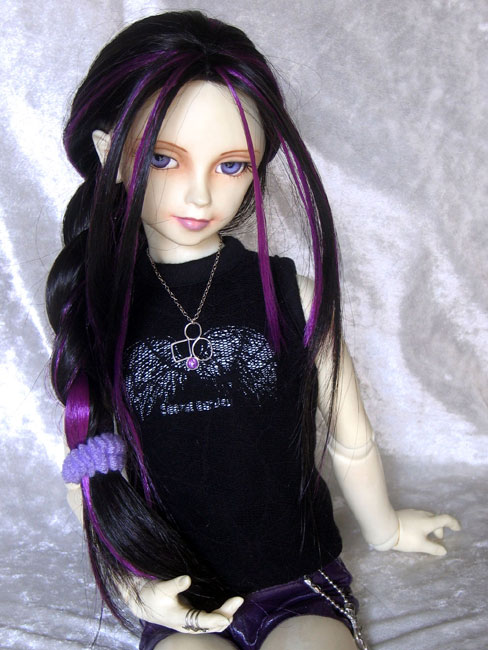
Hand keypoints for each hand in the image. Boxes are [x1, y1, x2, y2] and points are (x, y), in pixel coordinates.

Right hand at [128, 575, 243, 632]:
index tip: (227, 616)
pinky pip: (209, 619)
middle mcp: (188, 623)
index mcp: (180, 619)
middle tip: (238, 600)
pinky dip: (219, 613)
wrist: (144, 601)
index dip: (214, 620)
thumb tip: (187, 579)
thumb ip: (174, 585)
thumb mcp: (161, 588)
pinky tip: (227, 605)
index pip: (201, 622)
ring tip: (237, 602)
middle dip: (226, 614)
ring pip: (212, 623)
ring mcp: (191, 621)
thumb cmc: (152, 595)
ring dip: (225, 614)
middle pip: (211, 624)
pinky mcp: (192, 615)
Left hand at [392, 509, 460, 555]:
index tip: (458, 529)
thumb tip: (443, 550)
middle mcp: (422, 514)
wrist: (384, 526)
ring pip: (426, 518)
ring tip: (426, 537)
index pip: (445, 519)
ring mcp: (412, 512)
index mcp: (429, 521)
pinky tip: (415, 532)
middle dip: (439, 529)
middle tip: (437, 539)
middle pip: (435, 519)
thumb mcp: (421, 545)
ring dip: (430, 526)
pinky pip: (417, 518)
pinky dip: (422, 524)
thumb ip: (433, 548)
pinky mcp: (404, 513)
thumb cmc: (405, 536)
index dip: (453, 523)